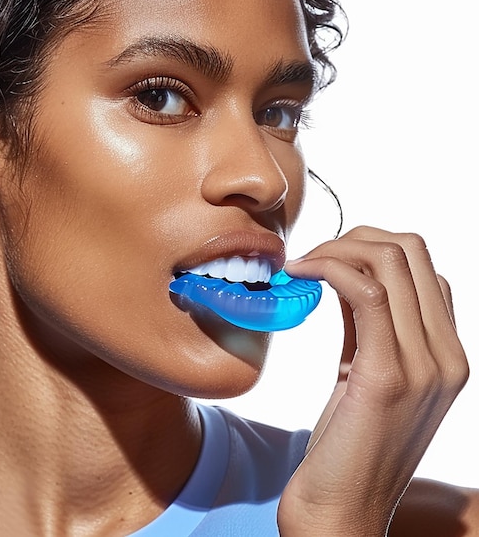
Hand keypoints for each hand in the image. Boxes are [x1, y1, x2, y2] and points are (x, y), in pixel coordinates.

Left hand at [277, 226, 468, 535]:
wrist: (341, 510)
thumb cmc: (348, 441)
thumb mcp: (365, 371)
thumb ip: (368, 324)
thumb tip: (347, 273)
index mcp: (446, 353)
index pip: (424, 267)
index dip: (372, 246)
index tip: (328, 256)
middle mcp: (447, 355)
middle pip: (413, 252)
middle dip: (355, 238)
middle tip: (311, 255)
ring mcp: (424, 365)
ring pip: (393, 261)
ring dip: (337, 248)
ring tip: (301, 265)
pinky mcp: (386, 375)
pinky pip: (368, 292)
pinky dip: (330, 268)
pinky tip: (300, 275)